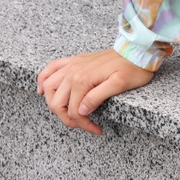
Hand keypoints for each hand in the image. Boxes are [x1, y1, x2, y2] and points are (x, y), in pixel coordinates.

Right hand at [36, 48, 155, 136]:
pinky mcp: (75, 60)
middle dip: (68, 119)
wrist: (138, 50)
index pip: (75, 111)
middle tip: (83, 125)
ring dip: (53, 103)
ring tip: (66, 114)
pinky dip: (42, 79)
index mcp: (83, 80)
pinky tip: (41, 90)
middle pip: (58, 103)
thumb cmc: (133, 68)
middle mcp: (73, 72)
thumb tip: (81, 111)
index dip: (83, 124)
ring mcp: (72, 65)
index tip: (96, 129)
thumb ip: (97, 97)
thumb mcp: (120, 85)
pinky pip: (51, 68)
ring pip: (49, 88)